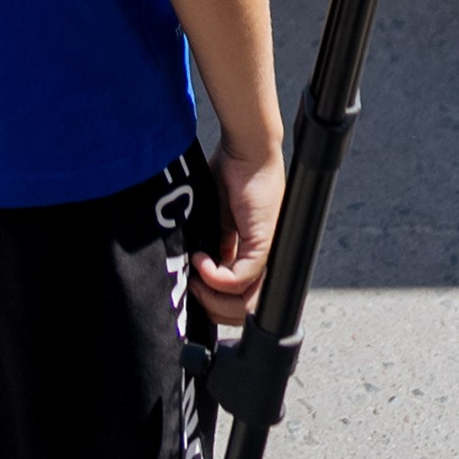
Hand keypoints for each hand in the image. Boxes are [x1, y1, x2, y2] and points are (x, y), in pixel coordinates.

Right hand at [192, 135, 283, 325]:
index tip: (193, 290)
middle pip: (244, 311)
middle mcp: (264, 262)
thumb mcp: (217, 217)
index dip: (215, 303)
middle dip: (212, 308)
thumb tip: (195, 270)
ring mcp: (267, 256)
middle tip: (191, 289)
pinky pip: (241, 279)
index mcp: (253, 255)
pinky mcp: (263, 245)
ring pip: (246, 304)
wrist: (246, 147)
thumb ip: (214, 245)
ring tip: (195, 278)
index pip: (239, 298)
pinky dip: (216, 278)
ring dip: (213, 298)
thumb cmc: (232, 173)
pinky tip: (201, 262)